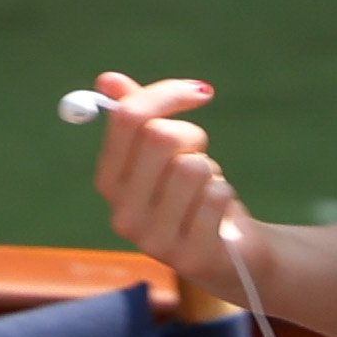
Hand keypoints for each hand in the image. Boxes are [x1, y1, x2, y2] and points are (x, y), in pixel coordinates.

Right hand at [79, 67, 247, 311]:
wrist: (229, 252)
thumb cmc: (193, 195)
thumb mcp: (164, 152)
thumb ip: (136, 115)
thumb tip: (107, 80)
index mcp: (109, 181)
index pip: (128, 117)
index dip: (166, 94)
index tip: (200, 92)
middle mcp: (122, 213)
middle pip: (159, 137)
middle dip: (192, 136)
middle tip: (201, 154)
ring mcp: (153, 240)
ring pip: (191, 167)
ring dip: (210, 171)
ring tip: (206, 191)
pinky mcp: (188, 257)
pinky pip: (216, 197)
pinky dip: (225, 196)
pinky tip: (218, 216)